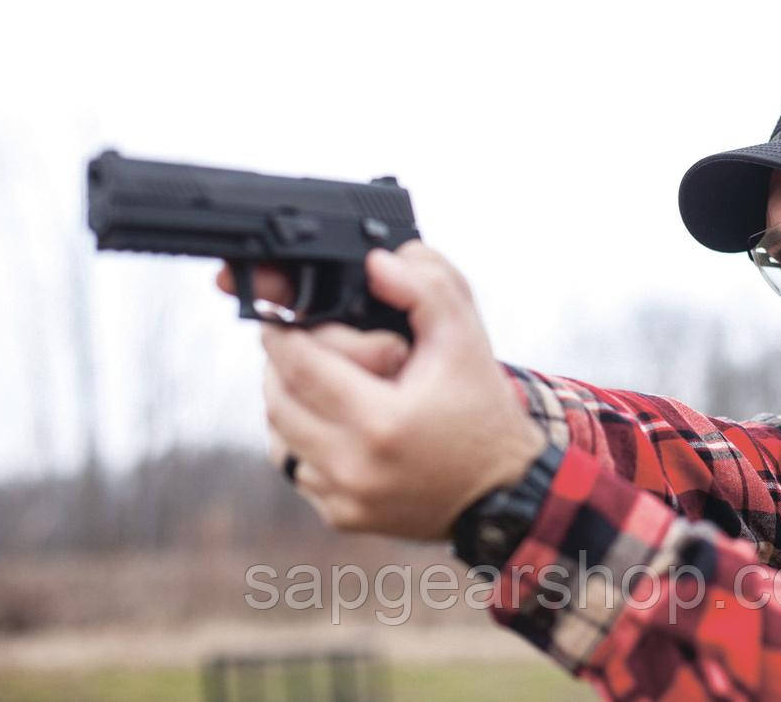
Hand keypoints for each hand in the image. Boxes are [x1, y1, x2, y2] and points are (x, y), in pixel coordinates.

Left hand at [217, 244, 546, 539]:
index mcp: (382, 422)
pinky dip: (303, 440)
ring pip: (278, 437)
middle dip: (282, 365)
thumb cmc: (482, 408)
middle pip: (278, 400)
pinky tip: (333, 420)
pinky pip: (296, 469)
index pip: (299, 366)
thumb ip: (425, 288)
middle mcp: (355, 468)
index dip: (282, 333)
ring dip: (288, 402)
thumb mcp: (465, 338)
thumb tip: (376, 264)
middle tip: (302, 343)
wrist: (502, 488)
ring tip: (318, 379)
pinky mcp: (341, 516)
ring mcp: (345, 499)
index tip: (282, 316)